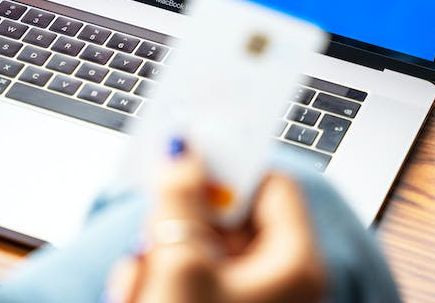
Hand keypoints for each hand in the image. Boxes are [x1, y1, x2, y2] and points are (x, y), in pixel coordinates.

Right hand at [106, 147, 325, 302]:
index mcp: (296, 266)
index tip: (190, 147)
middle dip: (178, 224)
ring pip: (195, 255)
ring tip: (140, 289)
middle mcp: (279, 288)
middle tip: (153, 233)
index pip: (272, 185)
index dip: (230, 164)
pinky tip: (139, 302)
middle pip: (227, 220)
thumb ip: (180, 196)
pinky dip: (154, 290)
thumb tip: (185, 149)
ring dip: (156, 262)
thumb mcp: (179, 263)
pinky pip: (183, 288)